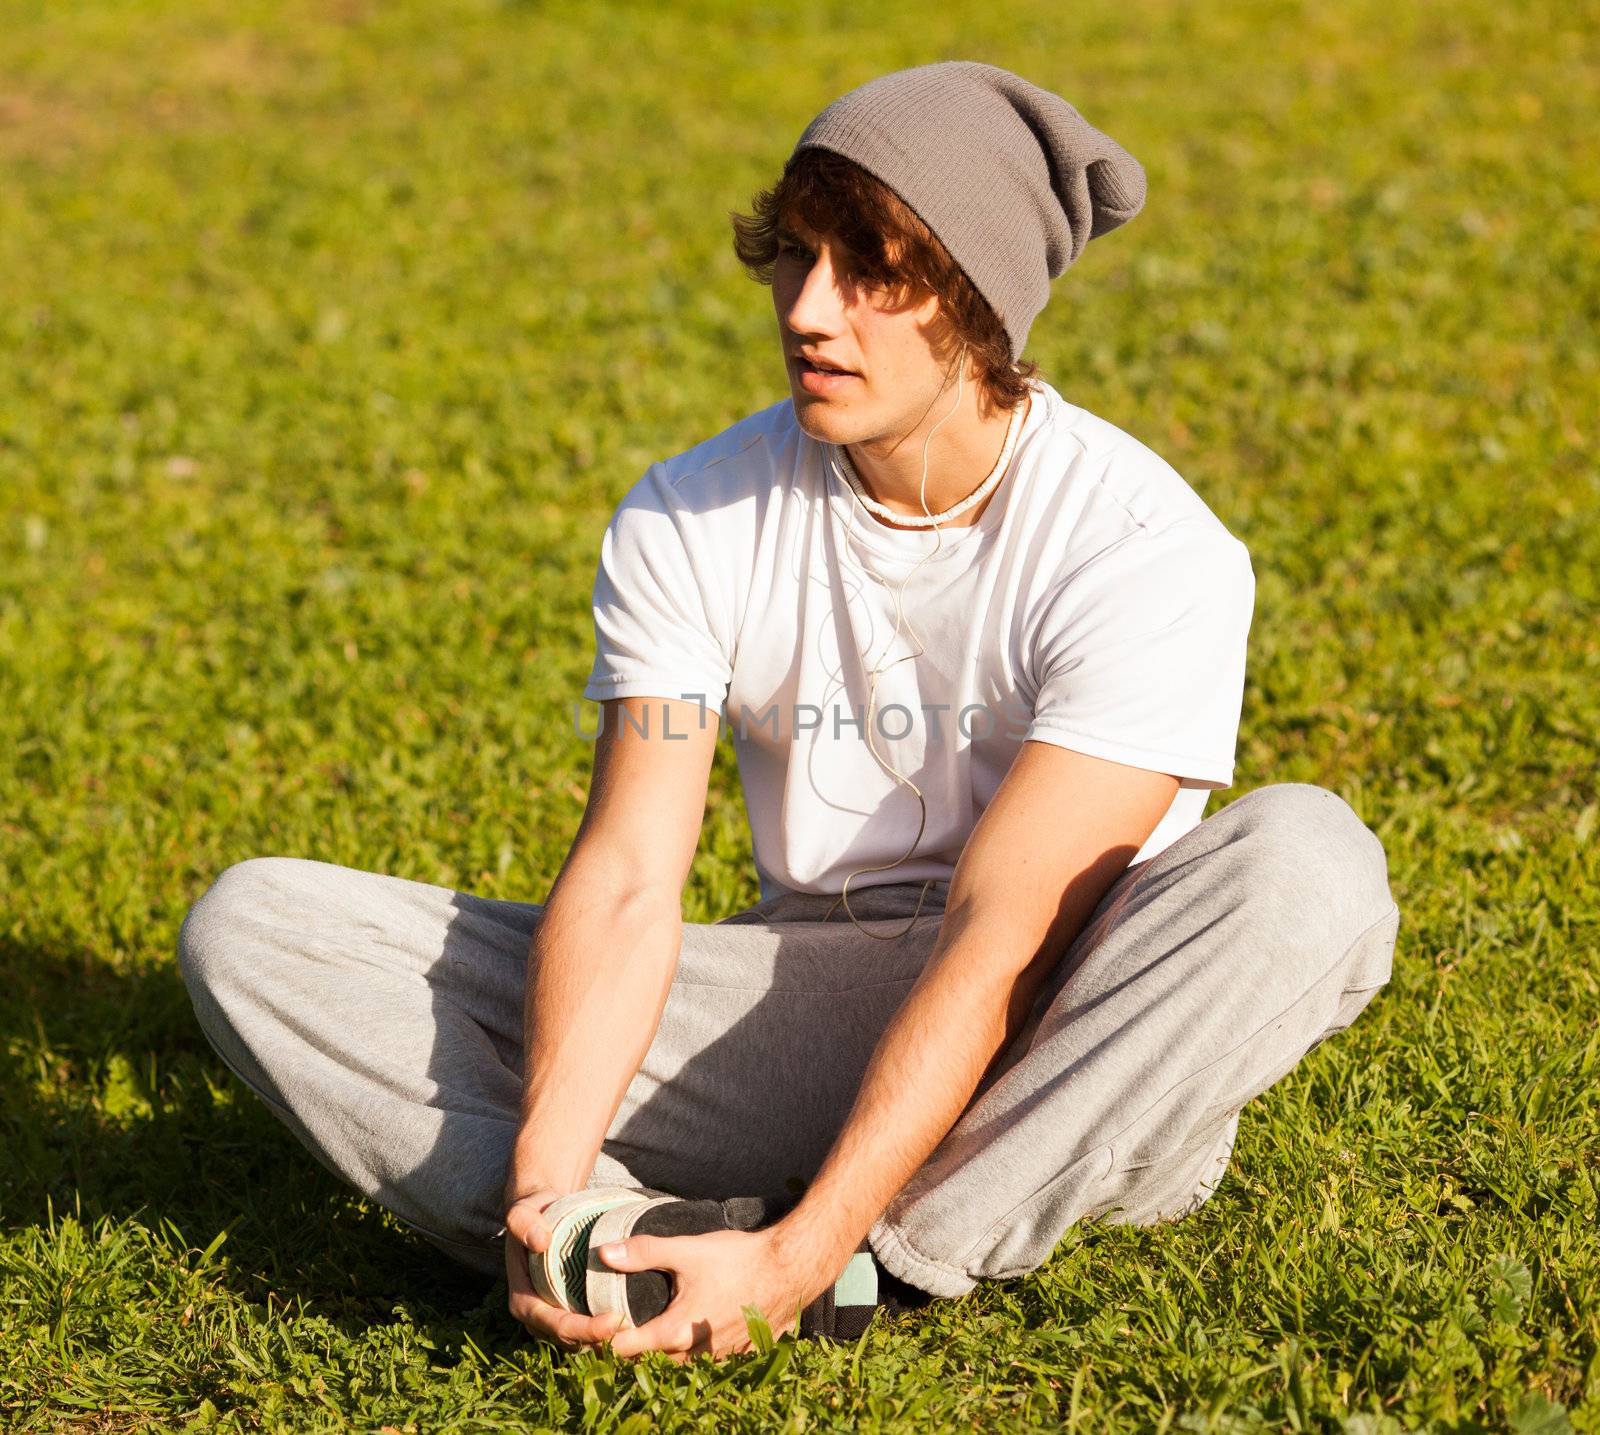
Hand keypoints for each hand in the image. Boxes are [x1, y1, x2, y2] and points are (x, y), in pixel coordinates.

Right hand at [503, 1189, 626, 1351]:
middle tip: (636, 1330)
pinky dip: (607, 1333)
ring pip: (582, 1343)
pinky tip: (635, 1326)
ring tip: (641, 1334)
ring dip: (608, 1341)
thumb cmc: (533, 1212)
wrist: (542, 1212)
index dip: (585, 1329)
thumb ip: (523, 1223)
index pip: (556, 1325)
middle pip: (572, 1341)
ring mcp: (554, 1318)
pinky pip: (588, 1332)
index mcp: (523, 1302)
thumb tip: (541, 1242)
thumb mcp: (523, 1211)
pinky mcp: (569, 1313)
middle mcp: (538, 1318)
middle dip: (602, 1340)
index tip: (615, 1319)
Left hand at [598, 1225, 825, 1361]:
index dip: (606, 1338)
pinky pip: (705, 1361)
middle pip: (649, 1361)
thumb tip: (604, 1253)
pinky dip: (691, 1351)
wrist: (790, 1268)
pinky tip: (693, 1330)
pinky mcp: (737, 1353)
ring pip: (678, 1364)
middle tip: (618, 1326)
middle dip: (632, 1348)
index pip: (624, 1349)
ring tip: (653, 1328)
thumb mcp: (687, 1250)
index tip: (599, 1322)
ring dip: (662, 1352)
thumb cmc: (738, 1259)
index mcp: (676, 1331)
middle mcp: (695, 1353)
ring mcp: (718, 1357)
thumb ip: (644, 1252)